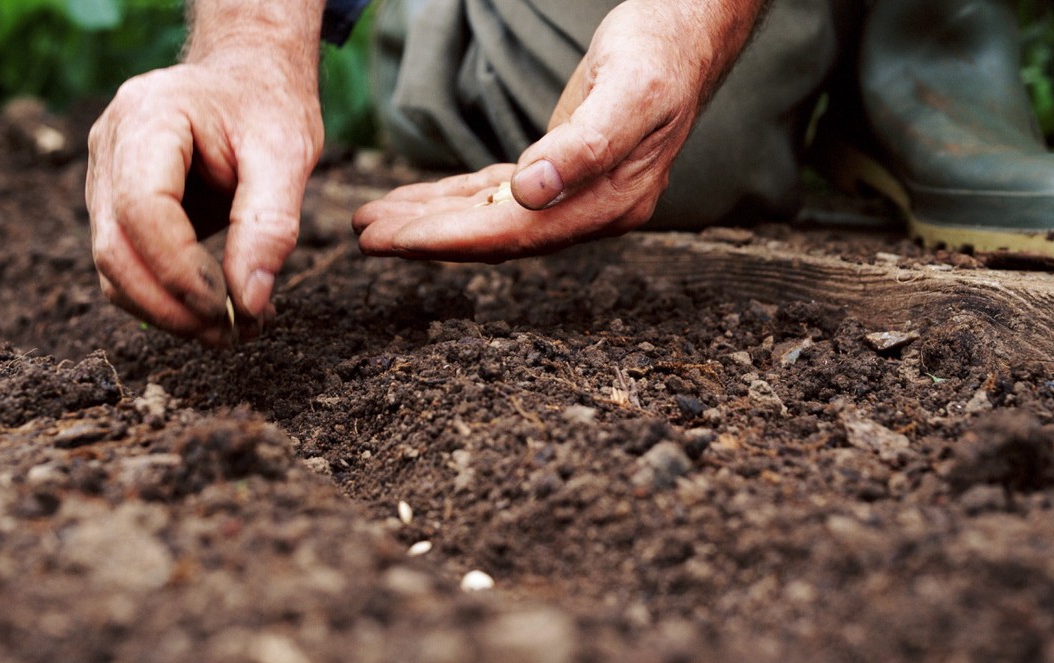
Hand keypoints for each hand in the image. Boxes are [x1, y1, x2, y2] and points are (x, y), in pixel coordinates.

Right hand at [86, 46, 321, 344]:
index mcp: (148, 117)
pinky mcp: (114, 207)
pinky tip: (219, 308)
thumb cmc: (267, 107)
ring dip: (169, 314)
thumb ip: (270, 227)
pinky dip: (167, 301)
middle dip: (173, 306)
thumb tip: (250, 305)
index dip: (182, 271)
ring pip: (112, 269)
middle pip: (115, 249)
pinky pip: (127, 268)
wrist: (246, 80)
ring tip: (235, 330)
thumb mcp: (288, 155)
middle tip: (237, 336)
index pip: (143, 209)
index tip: (234, 308)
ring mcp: (102, 178)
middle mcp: (110, 146)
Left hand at [353, 0, 763, 261]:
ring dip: (432, 220)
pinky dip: (455, 199)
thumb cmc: (659, 53)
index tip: (395, 241)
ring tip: (374, 219)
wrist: (687, 32)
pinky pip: (498, 196)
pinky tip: (418, 200)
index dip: (451, 239)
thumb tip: (530, 193)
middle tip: (366, 235)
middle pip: (497, 236)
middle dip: (428, 237)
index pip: (517, 234)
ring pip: (491, 219)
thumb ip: (584, 146)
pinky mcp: (562, 174)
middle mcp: (593, 210)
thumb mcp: (628, 91)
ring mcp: (578, 196)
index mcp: (610, 202)